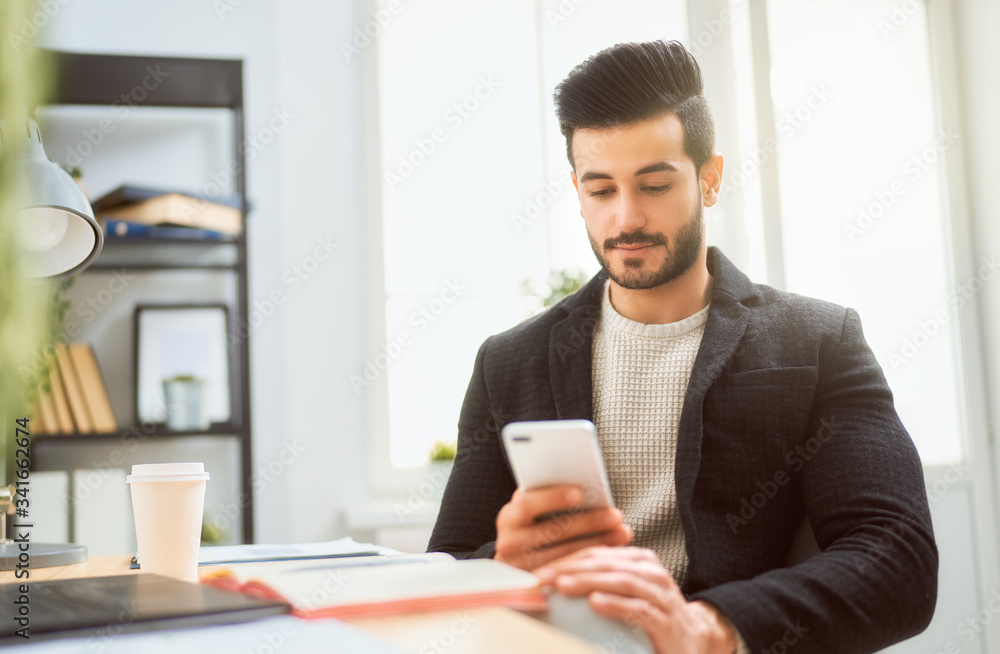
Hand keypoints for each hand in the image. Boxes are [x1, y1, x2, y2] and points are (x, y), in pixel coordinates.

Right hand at [493, 485, 632, 569]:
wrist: (515, 564)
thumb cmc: (532, 526)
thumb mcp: (533, 510)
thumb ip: (547, 497)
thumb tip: (582, 485)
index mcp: (509, 517)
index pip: (527, 504)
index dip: (552, 498)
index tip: (580, 493)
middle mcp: (509, 544)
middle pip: (551, 532)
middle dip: (587, 522)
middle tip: (615, 515)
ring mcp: (522, 568)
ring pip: (564, 556)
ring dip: (596, 543)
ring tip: (622, 533)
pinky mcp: (538, 586)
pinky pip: (569, 575)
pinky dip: (592, 563)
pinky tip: (612, 554)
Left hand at [534, 547, 737, 653]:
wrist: (695, 639)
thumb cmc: (651, 616)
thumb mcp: (626, 593)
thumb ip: (600, 583)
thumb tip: (553, 582)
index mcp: (638, 561)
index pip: (596, 553)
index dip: (566, 559)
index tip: (537, 570)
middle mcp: (651, 572)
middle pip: (605, 564)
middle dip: (570, 569)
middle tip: (541, 577)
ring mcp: (661, 595)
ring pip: (621, 581)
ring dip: (588, 582)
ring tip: (562, 585)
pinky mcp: (666, 621)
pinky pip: (639, 609)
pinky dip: (616, 604)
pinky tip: (595, 603)